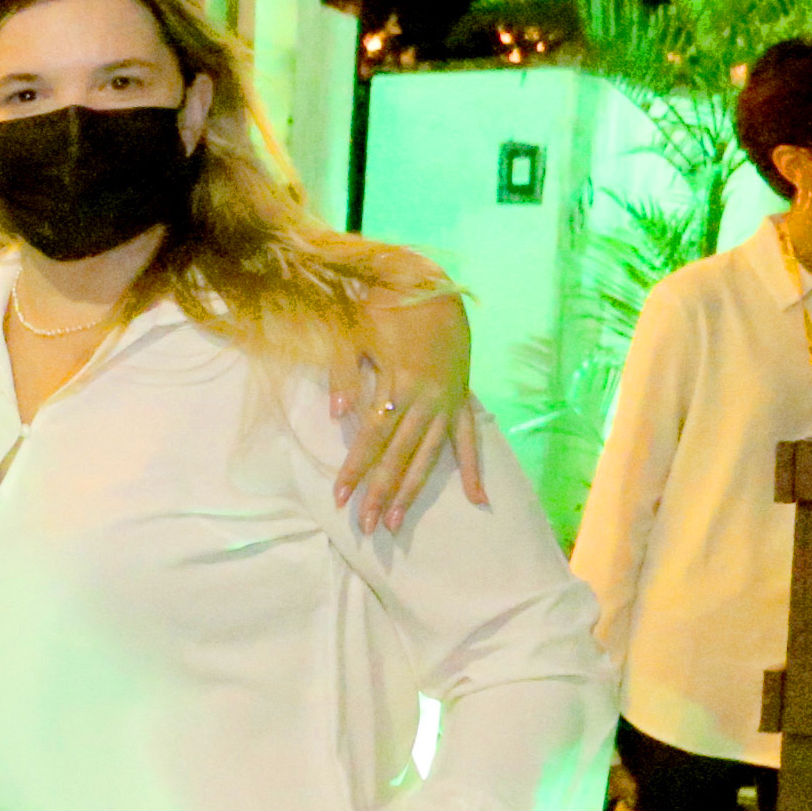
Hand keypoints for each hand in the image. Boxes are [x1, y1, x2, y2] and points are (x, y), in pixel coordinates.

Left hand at [328, 287, 485, 526]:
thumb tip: (335, 414)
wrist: (430, 284)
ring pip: (430, 455)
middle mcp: (428, 399)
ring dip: (413, 489)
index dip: (355, 469)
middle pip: (400, 455)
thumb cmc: (384, 308)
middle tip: (365, 525)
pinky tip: (477, 499)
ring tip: (396, 521)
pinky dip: (472, 469)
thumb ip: (343, 374)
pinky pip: (469, 439)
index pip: (372, 438)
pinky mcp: (462, 399)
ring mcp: (449, 401)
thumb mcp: (354, 334)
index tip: (338, 497)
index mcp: (400, 384)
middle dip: (381, 491)